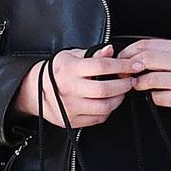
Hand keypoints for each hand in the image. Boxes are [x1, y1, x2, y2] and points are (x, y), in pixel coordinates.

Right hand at [15, 46, 137, 128]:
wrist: (34, 91)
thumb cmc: (56, 71)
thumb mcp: (71, 56)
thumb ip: (93, 54)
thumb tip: (110, 50)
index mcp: (70, 69)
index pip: (102, 66)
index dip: (123, 65)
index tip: (135, 65)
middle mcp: (69, 89)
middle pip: (105, 89)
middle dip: (124, 85)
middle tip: (130, 80)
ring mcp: (71, 107)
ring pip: (104, 106)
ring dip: (118, 99)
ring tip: (120, 92)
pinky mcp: (72, 120)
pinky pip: (98, 118)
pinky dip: (108, 110)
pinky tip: (108, 102)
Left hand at [119, 38, 170, 114]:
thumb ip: (164, 51)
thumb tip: (135, 54)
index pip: (144, 45)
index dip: (127, 53)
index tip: (122, 61)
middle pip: (144, 60)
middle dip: (128, 69)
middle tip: (124, 75)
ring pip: (148, 80)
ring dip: (138, 84)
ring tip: (140, 85)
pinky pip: (159, 98)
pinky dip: (154, 97)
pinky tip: (159, 95)